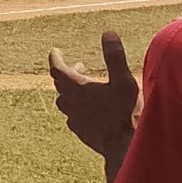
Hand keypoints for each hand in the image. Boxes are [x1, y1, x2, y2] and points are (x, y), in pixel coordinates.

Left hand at [48, 32, 139, 161]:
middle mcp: (70, 103)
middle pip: (61, 84)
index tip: (56, 51)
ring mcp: (74, 119)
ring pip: (65, 100)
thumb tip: (108, 33)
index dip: (56, 58)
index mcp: (76, 88)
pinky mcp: (82, 132)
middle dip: (68, 72)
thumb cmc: (125, 113)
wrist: (125, 149)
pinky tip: (90, 108)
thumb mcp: (123, 81)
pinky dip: (78, 106)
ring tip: (85, 85)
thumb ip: (114, 57)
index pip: (57, 68)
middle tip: (80, 65)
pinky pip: (73, 115)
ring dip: (72, 90)